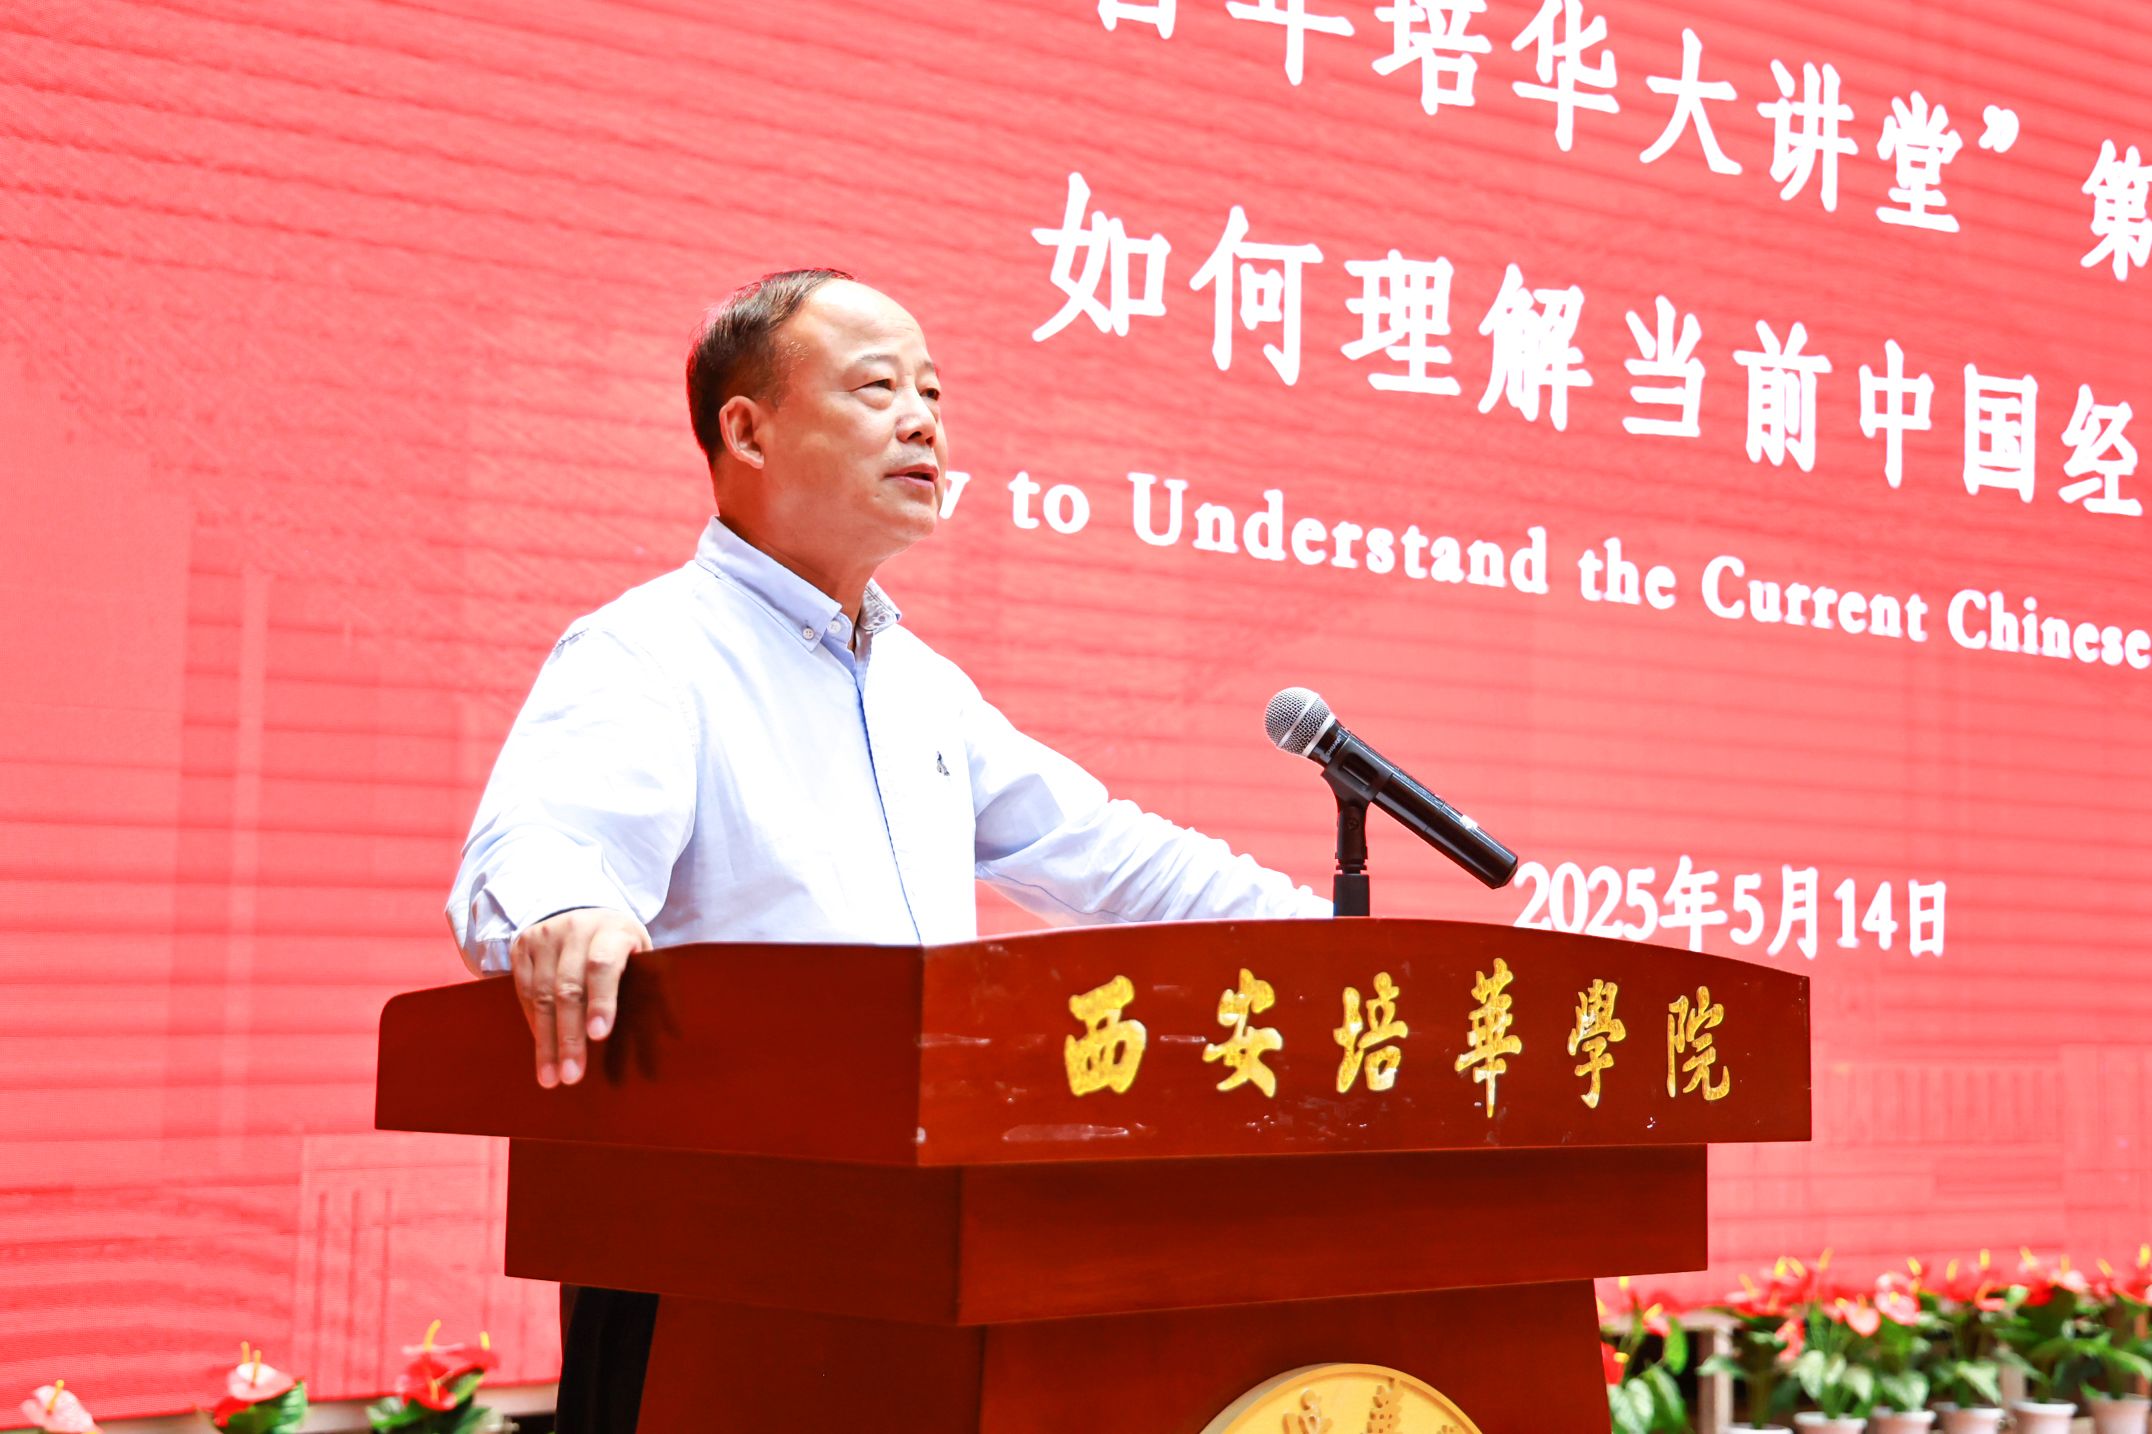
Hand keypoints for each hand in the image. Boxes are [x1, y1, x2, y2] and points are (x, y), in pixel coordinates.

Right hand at [510, 908, 650, 1087]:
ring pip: (541, 996)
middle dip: (569, 1036)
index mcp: (612, 930)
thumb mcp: (643, 954)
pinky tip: (542, 1051)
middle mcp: (575, 930)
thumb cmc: (620, 944)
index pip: (603, 966)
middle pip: (568, 989)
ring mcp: (545, 937)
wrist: (580, 908)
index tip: (599, 1036)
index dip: (601, 1001)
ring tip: (552, 1077)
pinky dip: (534, 1025)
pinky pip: (525, 993)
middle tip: (572, 1075)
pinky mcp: (522, 947)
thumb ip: (656, 989)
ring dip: (546, 1041)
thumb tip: (675, 1031)